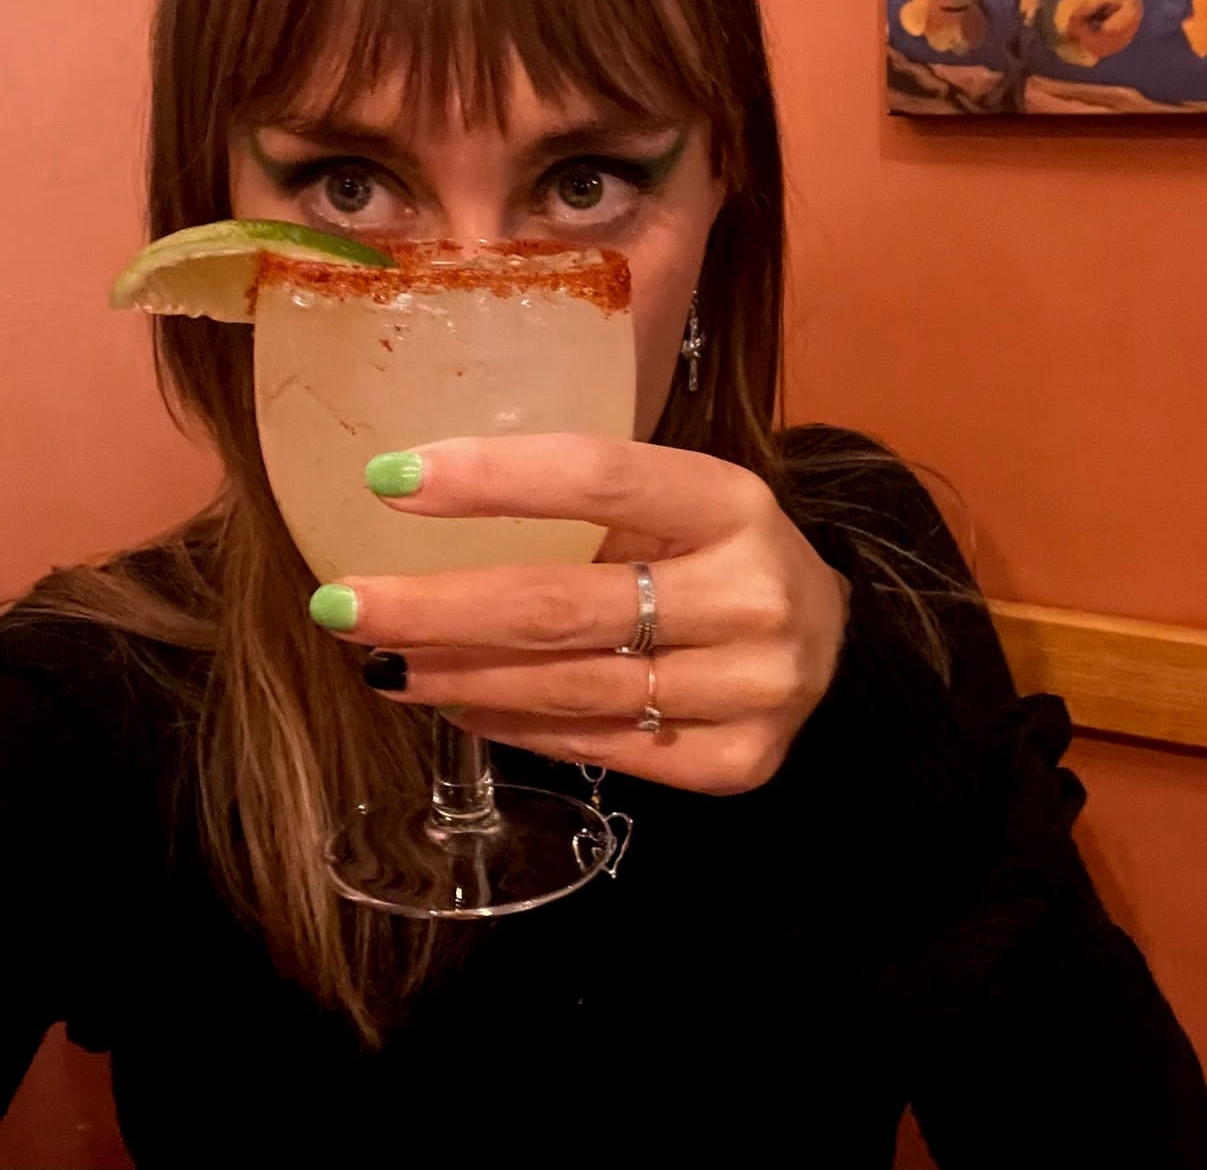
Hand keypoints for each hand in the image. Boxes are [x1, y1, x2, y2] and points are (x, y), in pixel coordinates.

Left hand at [312, 435, 848, 794]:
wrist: (833, 643)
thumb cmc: (718, 555)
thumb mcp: (681, 502)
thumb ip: (589, 503)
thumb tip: (417, 500)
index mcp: (734, 502)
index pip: (598, 476)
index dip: (488, 478)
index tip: (386, 479)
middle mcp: (752, 593)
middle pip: (562, 603)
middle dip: (433, 606)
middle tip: (341, 604)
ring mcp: (751, 686)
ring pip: (569, 687)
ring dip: (457, 676)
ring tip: (381, 662)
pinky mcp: (739, 761)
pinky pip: (601, 747)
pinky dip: (517, 726)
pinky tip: (460, 705)